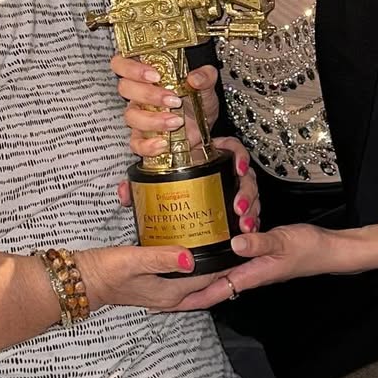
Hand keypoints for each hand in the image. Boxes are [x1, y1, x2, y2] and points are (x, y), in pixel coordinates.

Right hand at [76, 244, 228, 311]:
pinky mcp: (155, 281)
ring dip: (209, 263)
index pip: (209, 278)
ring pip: (195, 277)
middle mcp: (171, 294)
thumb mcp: (133, 260)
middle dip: (223, 263)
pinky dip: (192, 261)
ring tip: (222, 240)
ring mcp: (163, 289)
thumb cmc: (105, 271)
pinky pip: (182, 272)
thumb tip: (191, 258)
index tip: (242, 243)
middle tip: (237, 238)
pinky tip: (193, 245)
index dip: (227, 261)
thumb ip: (162, 258)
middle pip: (206, 279)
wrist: (83, 280)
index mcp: (170, 291)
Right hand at [111, 54, 218, 154]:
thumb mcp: (206, 84)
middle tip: (173, 100)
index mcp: (148, 75)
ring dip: (153, 119)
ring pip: (131, 115)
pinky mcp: (143, 137)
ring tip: (176, 121)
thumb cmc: (198, 100)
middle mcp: (139, 94)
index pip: (122, 64)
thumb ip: (205, 76)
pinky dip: (148, 145)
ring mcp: (139, 116)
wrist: (204, 125)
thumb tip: (195, 78)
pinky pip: (136, 143)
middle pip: (125, 88)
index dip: (132, 68)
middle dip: (149, 94)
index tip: (155, 75)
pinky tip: (163, 142)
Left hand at [115, 136, 259, 234]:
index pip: (231, 148)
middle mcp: (224, 170)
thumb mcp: (155, 182)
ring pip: (250, 193)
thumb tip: (124, 192)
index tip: (238, 168)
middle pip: (245, 174)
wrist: (175, 208)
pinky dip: (252, 218)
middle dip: (246, 191)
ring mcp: (233, 187)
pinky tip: (249, 229)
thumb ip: (140, 185)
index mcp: (207, 156)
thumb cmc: (169, 185)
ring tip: (245, 223)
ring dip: (251, 207)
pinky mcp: (237, 204)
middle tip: (239, 207)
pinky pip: (251, 209)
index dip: (238, 156)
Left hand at [172, 223, 330, 310]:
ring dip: (199, 282)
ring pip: (219, 278)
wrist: (328, 250)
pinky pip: (230, 266)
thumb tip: (234, 243)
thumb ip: (259, 243)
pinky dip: (214, 266)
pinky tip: (206, 259)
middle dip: (187, 294)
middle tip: (162, 296)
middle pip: (212, 289)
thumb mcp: (283, 241)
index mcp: (252, 274)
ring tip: (175, 280)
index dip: (191, 299)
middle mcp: (249, 274)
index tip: (168, 304)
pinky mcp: (257, 259)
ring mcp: (253, 268)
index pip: (215, 291)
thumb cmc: (309, 248)